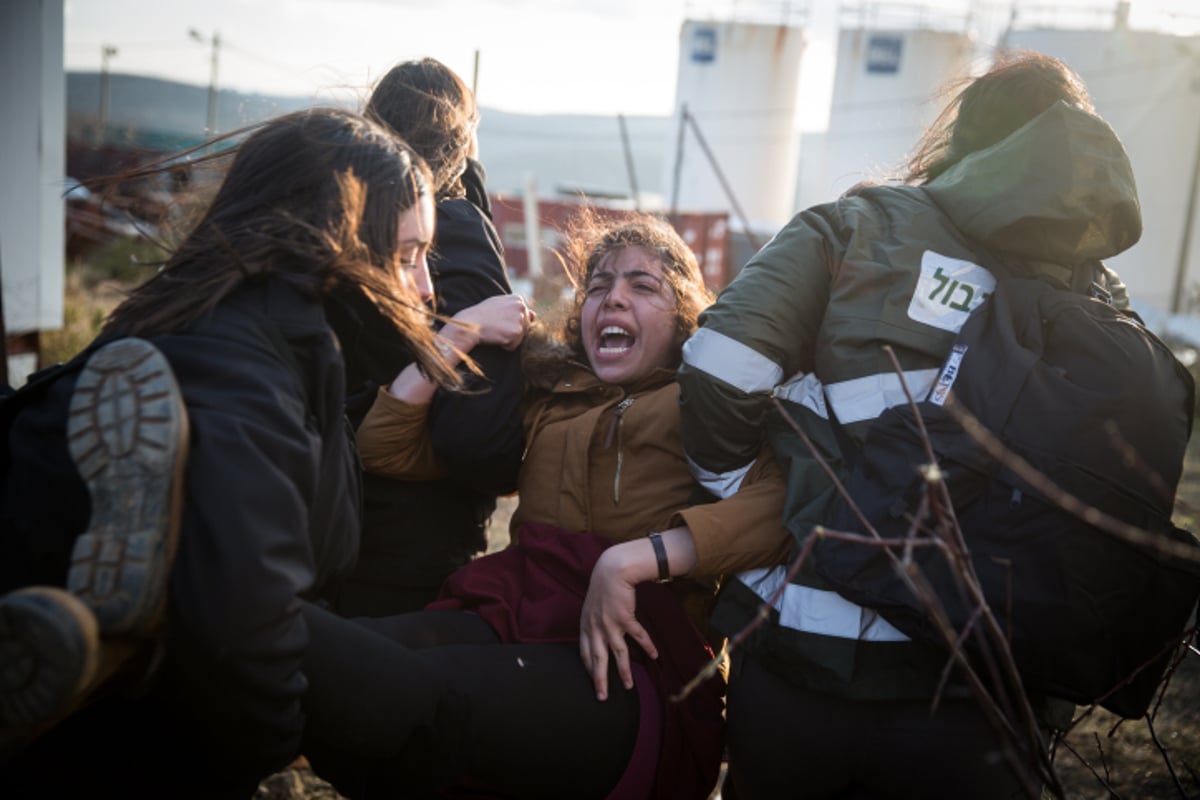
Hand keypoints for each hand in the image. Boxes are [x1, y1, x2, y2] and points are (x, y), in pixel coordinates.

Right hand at [451, 295, 533, 351]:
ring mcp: (519, 319)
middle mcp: (521, 307)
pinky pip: (514, 345)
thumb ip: (516, 309)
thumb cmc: (481, 315)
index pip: (524, 318)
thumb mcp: (499, 305)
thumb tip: (534, 315)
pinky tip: (495, 337)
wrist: (470, 323)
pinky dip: (505, 345)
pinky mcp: (516, 332)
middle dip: (511, 331)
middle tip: (496, 326)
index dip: (510, 322)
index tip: (498, 320)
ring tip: (496, 331)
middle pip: (524, 328)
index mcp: (518, 299)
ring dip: (508, 338)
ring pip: (520, 337)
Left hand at [579, 546, 657, 700]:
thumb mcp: (591, 607)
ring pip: (618, 654)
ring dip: (624, 671)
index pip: (585, 653)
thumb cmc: (603, 587)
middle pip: (597, 660)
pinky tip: (654, 655)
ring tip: (628, 686)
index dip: (588, 669)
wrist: (612, 570)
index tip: (592, 682)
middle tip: (602, 697)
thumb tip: (596, 635)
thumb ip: (593, 622)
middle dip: (600, 680)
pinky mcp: (625, 618)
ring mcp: (610, 624)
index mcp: (586, 626)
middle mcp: (596, 628)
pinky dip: (647, 646)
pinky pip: (638, 636)